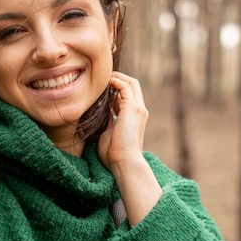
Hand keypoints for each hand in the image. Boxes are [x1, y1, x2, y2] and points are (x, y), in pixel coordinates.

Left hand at [97, 72, 161, 224]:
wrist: (124, 162)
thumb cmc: (114, 153)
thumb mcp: (109, 131)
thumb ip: (108, 120)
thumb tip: (102, 110)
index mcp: (134, 117)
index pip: (128, 95)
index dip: (116, 89)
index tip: (102, 88)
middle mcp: (139, 110)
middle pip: (133, 85)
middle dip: (118, 79)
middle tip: (101, 79)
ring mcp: (137, 109)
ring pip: (131, 83)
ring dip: (116, 78)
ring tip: (101, 78)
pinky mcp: (132, 108)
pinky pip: (125, 87)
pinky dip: (115, 82)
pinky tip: (103, 84)